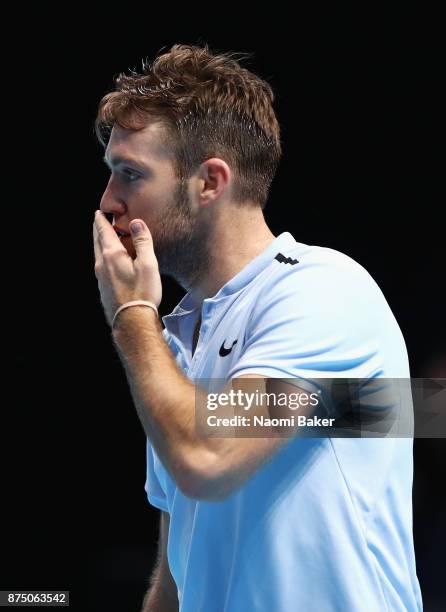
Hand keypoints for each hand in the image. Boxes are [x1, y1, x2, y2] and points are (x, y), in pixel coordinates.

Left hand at [93, 211, 161, 325]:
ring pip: (97, 254)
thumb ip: (142, 242)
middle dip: (98, 230)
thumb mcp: (148, 264)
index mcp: (112, 255)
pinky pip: (101, 267)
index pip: (104, 232)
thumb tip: (136, 222)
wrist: (132, 322)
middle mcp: (102, 264)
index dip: (101, 221)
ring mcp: (101, 278)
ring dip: (100, 244)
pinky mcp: (103, 289)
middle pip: (97, 242)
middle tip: (99, 221)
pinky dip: (103, 257)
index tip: (99, 212)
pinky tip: (109, 262)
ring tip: (104, 239)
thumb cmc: (142, 293)